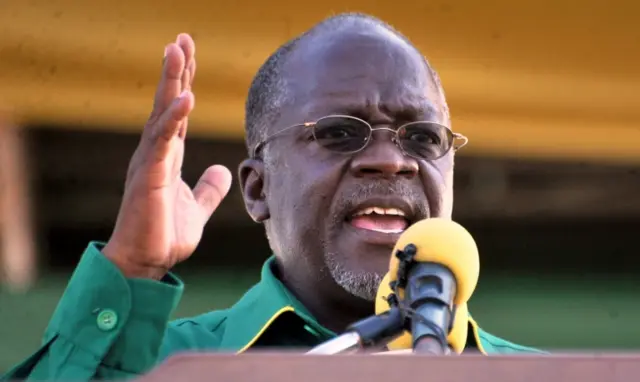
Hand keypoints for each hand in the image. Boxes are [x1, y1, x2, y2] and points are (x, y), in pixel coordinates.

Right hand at [102, 34, 232, 279]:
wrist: (145, 263)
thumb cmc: (165, 235)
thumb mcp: (198, 208)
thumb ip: (209, 188)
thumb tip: (222, 170)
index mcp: (168, 157)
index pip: (178, 112)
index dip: (184, 83)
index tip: (189, 54)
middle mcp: (156, 153)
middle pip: (168, 104)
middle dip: (176, 71)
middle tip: (182, 38)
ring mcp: (150, 162)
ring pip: (161, 113)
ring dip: (170, 81)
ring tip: (177, 49)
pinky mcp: (148, 176)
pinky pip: (162, 141)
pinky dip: (174, 118)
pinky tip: (186, 96)